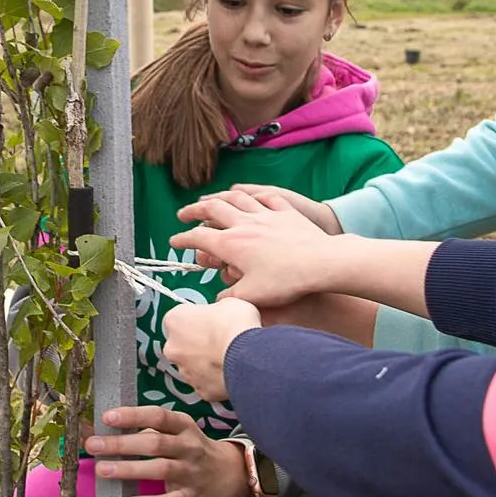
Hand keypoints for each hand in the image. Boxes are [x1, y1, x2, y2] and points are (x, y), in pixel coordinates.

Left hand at [86, 405, 248, 496]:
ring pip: (160, 469)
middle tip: (92, 445)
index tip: (107, 417)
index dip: (133, 415)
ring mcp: (191, 472)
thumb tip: (101, 431)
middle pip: (154, 442)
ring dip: (130, 469)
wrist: (230, 474)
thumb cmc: (190, 449)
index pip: (157, 416)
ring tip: (102, 470)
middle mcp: (188, 446)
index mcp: (182, 426)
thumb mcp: (176, 433)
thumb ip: (145, 431)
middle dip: (122, 443)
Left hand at [159, 298, 261, 401]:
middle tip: (219, 339)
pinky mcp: (200, 390)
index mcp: (175, 319)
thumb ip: (217, 307)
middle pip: (182, 344)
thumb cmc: (236, 327)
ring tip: (227, 356)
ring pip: (192, 366)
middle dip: (197, 343)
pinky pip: (206, 383)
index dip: (197, 318)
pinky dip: (215, 379)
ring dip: (205, 362)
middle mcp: (173, 347)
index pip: (181, 317)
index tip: (209, 319)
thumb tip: (224, 312)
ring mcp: (185, 371)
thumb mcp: (229, 302)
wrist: (247, 357)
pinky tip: (230, 371)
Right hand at [171, 189, 344, 306]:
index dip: (183, 239)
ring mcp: (265, 214)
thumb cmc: (286, 281)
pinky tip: (251, 196)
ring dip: (218, 196)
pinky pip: (265, 197)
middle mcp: (244, 224)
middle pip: (211, 209)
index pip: (198, 238)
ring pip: (235, 198)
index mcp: (232, 244)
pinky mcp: (285, 211)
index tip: (174, 241)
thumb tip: (219, 302)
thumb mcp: (252, 297)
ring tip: (210, 199)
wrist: (321, 263)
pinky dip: (253, 194)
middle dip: (193, 210)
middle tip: (183, 213)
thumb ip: (230, 299)